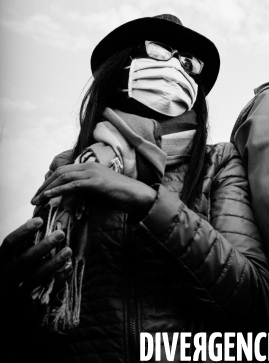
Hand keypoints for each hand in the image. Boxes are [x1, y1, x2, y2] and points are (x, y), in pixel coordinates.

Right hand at [0, 218, 71, 296]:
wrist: (6, 304)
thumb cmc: (8, 277)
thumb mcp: (8, 261)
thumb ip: (19, 246)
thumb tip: (35, 220)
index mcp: (0, 262)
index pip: (9, 243)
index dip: (23, 231)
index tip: (40, 220)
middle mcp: (5, 277)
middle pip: (25, 259)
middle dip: (44, 246)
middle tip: (61, 233)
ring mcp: (15, 291)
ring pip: (36, 276)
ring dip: (54, 263)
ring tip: (69, 250)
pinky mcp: (25, 303)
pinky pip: (44, 290)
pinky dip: (58, 279)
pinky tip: (68, 268)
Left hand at [31, 162, 156, 214]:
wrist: (137, 195)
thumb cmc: (120, 194)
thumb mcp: (98, 190)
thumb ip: (84, 190)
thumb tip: (68, 199)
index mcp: (90, 165)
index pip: (64, 170)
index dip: (50, 181)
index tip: (40, 193)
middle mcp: (89, 165)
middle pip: (60, 172)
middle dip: (44, 185)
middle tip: (34, 198)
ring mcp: (93, 173)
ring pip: (63, 177)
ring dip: (47, 189)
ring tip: (37, 200)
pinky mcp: (96, 183)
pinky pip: (72, 186)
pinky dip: (58, 191)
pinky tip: (49, 197)